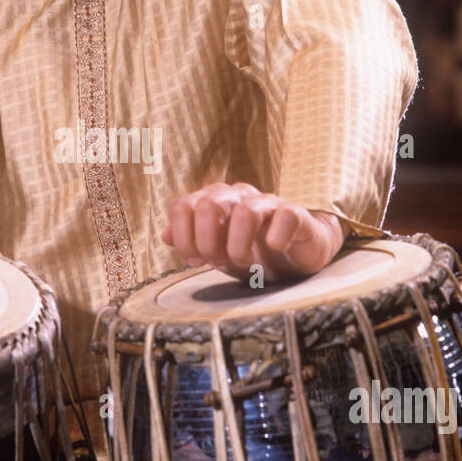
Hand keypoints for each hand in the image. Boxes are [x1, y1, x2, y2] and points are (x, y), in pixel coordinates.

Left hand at [160, 181, 344, 281]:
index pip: (183, 206)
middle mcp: (238, 196)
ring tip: (243, 263)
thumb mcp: (216, 250)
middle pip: (209, 206)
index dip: (183, 237)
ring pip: (245, 211)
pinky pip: (285, 216)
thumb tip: (165, 236)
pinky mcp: (296, 215)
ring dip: (238, 245)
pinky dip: (277, 236)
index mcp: (214, 201)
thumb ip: (189, 240)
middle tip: (219, 263)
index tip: (194, 262)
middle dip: (208, 242)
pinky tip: (275, 248)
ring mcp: (268, 204)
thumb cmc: (251, 251)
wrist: (295, 255)